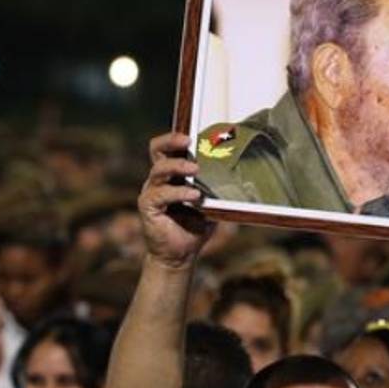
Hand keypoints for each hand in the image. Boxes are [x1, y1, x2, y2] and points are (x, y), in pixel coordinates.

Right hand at [141, 132, 212, 269]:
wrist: (180, 255)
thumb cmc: (195, 226)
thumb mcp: (210, 204)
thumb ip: (216, 190)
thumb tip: (240, 177)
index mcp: (172, 175)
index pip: (169, 148)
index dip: (176, 137)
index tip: (193, 132)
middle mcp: (158, 180)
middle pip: (156, 149)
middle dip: (171, 141)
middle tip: (188, 141)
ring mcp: (151, 192)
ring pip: (159, 170)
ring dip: (178, 166)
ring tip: (195, 169)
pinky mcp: (148, 207)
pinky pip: (161, 194)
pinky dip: (178, 192)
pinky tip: (194, 195)